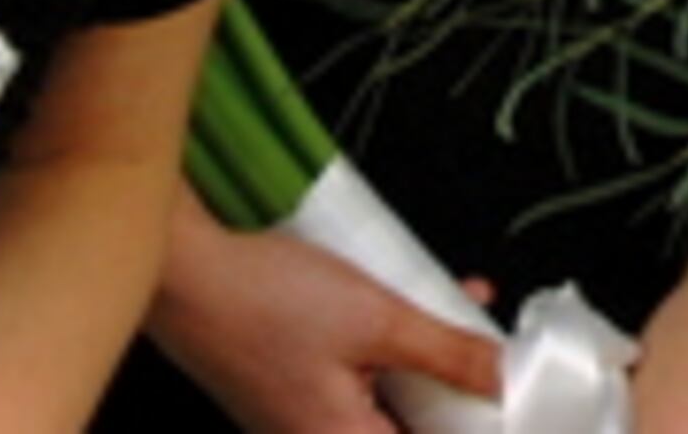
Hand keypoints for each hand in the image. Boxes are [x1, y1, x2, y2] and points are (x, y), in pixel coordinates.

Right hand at [146, 222, 501, 433]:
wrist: (183, 269)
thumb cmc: (261, 298)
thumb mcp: (378, 319)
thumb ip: (448, 353)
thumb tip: (502, 378)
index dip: (471, 424)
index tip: (504, 403)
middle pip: (406, 427)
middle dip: (454, 390)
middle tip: (488, 354)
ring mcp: (297, 417)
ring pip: (385, 398)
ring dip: (425, 359)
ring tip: (458, 310)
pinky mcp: (287, 386)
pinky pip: (356, 376)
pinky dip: (389, 345)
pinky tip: (413, 300)